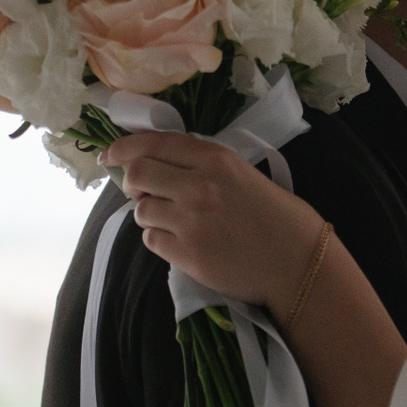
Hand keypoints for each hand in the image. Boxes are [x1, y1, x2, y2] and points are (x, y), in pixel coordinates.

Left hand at [101, 131, 324, 309]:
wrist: (298, 263)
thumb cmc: (278, 217)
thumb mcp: (244, 174)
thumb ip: (204, 166)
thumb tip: (159, 166)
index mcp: (217, 160)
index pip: (154, 143)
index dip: (123, 147)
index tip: (108, 155)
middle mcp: (199, 186)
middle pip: (137, 174)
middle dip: (132, 183)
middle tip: (143, 192)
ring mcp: (192, 222)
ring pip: (141, 210)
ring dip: (150, 214)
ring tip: (173, 222)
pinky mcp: (188, 255)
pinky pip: (152, 241)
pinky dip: (160, 240)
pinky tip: (182, 242)